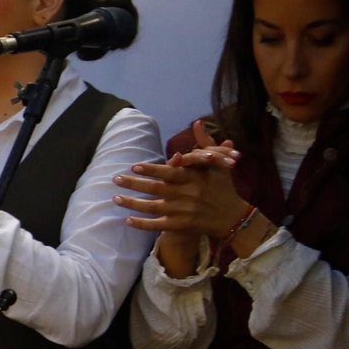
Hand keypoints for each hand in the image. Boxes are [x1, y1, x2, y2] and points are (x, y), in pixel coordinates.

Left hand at [115, 121, 255, 275]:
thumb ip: (205, 143)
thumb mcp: (218, 164)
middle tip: (115, 179)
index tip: (134, 166)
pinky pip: (158, 226)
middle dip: (134, 184)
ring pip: (153, 208)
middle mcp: (187, 195)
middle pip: (157, 189)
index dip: (152, 170)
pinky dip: (142, 224)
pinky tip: (127, 220)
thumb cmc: (223, 187)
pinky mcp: (182, 226)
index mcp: (195, 179)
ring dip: (133, 203)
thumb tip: (198, 122)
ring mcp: (183, 212)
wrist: (234, 217)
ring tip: (115, 198)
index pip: (171, 173)